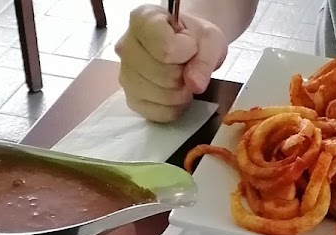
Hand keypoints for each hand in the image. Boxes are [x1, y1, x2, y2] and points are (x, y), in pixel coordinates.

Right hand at [115, 4, 226, 122]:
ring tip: (182, 80)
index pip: (165, 48)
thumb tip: (194, 84)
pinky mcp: (131, 99)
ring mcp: (125, 74)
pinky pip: (157, 113)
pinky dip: (173, 108)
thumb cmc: (194, 38)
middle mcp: (126, 45)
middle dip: (183, 75)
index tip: (189, 46)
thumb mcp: (210, 39)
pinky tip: (175, 94)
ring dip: (179, 93)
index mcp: (142, 19)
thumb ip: (206, 58)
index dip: (186, 52)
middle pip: (161, 74)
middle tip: (186, 67)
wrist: (187, 49)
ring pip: (158, 95)